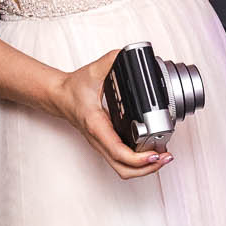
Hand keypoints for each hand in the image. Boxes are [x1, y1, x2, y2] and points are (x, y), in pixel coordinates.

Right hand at [47, 48, 173, 179]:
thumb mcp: (92, 71)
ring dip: (144, 168)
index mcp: (97, 126)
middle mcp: (99, 140)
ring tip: (162, 157)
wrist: (59, 97)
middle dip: (148, 168)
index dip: (139, 158)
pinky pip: (122, 162)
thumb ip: (111, 61)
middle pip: (124, 169)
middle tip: (165, 157)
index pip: (118, 152)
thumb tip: (128, 55)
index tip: (155, 153)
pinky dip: (138, 162)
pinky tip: (150, 152)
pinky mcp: (106, 144)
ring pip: (123, 169)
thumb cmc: (73, 90)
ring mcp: (102, 145)